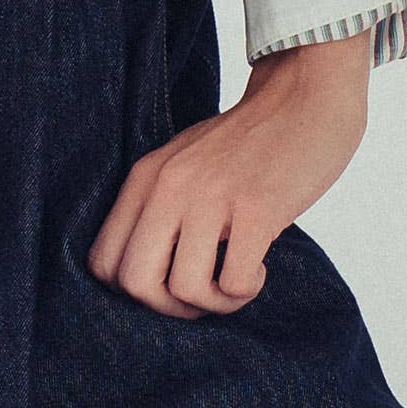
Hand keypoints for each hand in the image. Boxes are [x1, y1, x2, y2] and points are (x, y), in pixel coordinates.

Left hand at [85, 31, 371, 318]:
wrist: (304, 97)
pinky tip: (260, 265)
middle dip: (169, 310)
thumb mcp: (183, 163)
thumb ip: (157, 206)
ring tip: (236, 277)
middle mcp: (169, 185)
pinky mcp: (257, 209)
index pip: (103, 262)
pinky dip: (247, 290)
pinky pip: (234, 284)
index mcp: (146, 177)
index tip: (170, 284)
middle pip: (134, 285)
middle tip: (203, 294)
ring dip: (216, 303)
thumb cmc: (246, 142)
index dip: (133, 294)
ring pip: (185, 292)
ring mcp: (211, 197)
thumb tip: (141, 280)